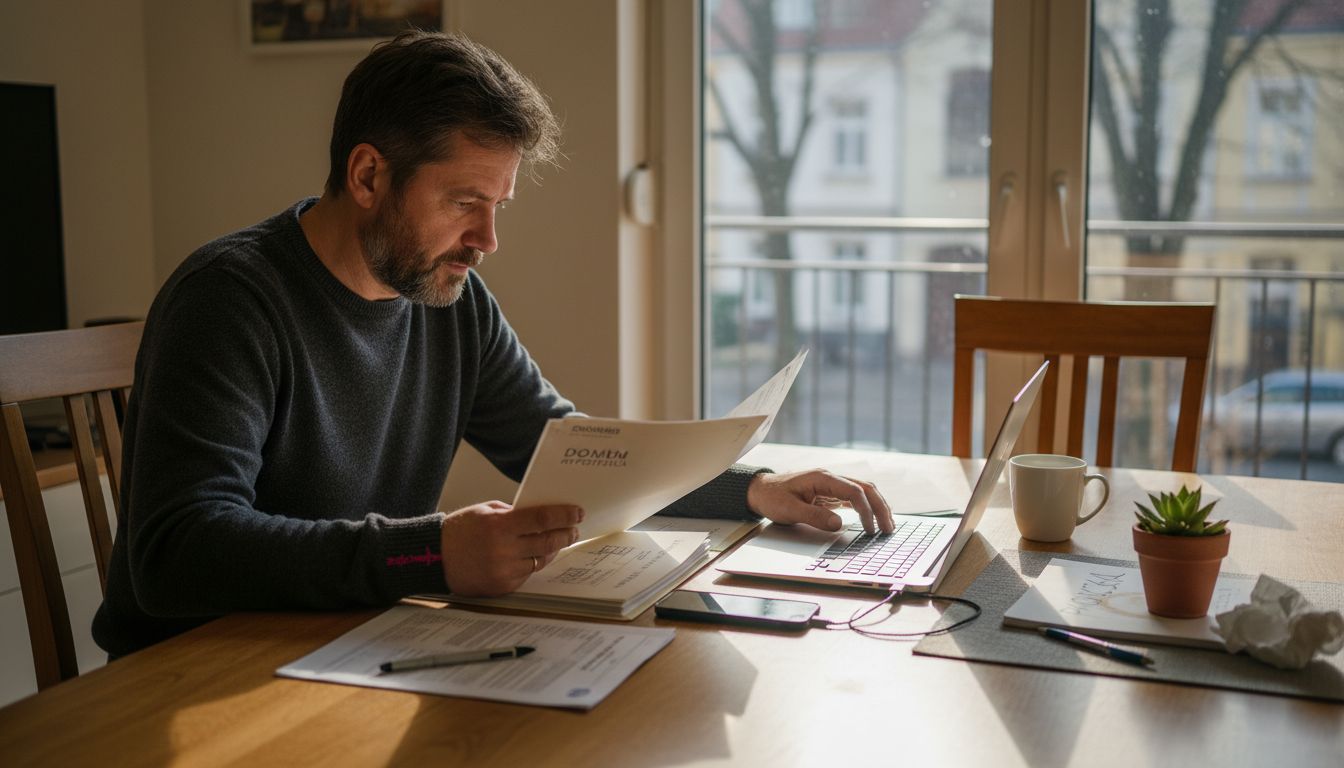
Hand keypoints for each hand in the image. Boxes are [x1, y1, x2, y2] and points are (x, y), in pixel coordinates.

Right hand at [440, 501, 583, 595]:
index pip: (542, 518)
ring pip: (541, 559)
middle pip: (548, 541)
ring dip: (553, 549)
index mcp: (499, 525)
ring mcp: (504, 571)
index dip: (564, 515)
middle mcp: (503, 550)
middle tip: (574, 529)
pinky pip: (528, 574)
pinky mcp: (502, 586)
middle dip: (566, 533)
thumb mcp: (485, 511)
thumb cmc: (459, 530)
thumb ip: (514, 513)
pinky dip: (534, 563)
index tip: (577, 512)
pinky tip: (538, 554)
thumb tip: (544, 515)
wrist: (434, 558)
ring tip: (560, 540)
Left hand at [746, 470, 892, 533]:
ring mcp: (832, 484)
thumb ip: (814, 517)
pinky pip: (854, 497)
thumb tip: (839, 525)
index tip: (869, 530)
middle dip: (880, 507)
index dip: (866, 511)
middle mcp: (831, 478)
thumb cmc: (773, 498)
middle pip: (865, 488)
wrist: (760, 490)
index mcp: (822, 478)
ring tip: (887, 525)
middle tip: (889, 529)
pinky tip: (873, 519)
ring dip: (877, 506)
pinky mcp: (830, 493)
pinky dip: (867, 507)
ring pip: (863, 491)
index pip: (854, 491)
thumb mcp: (789, 510)